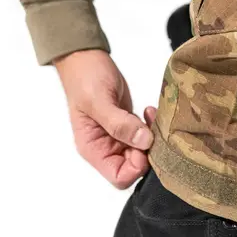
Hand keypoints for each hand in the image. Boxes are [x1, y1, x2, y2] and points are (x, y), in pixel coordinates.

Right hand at [55, 50, 155, 188]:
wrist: (86, 59)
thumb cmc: (84, 78)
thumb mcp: (99, 100)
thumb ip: (120, 124)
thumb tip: (143, 141)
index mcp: (94, 150)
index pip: (120, 177)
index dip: (137, 167)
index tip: (143, 144)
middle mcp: (106, 149)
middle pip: (135, 168)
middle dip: (148, 151)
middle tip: (151, 129)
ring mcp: (119, 138)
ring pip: (144, 152)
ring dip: (152, 137)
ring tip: (150, 116)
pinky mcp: (129, 126)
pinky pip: (146, 136)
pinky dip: (152, 127)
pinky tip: (149, 111)